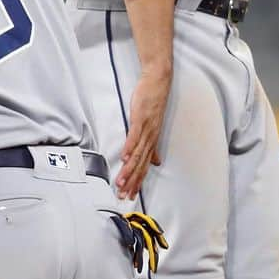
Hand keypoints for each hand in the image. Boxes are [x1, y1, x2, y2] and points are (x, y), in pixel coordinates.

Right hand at [116, 69, 170, 199]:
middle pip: (140, 164)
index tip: (130, 195)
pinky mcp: (140, 119)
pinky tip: (124, 157)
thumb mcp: (153, 126)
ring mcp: (146, 129)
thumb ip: (152, 146)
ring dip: (128, 170)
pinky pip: (134, 136)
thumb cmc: (153, 102)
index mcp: (152, 141)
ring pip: (136, 154)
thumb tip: (156, 162)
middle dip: (132, 182)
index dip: (137, 181)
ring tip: (121, 182)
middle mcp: (150, 138)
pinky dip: (129, 147)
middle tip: (124, 196)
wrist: (158, 82)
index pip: (144, 166)